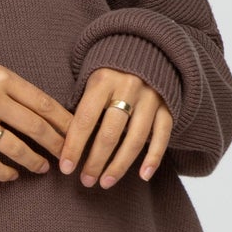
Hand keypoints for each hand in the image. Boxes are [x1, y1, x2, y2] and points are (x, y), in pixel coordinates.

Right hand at [0, 57, 73, 181]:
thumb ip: (11, 86)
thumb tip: (43, 108)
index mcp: (1, 78)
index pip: (43, 102)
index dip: (64, 121)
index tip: (77, 133)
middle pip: (35, 127)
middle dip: (56, 144)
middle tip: (67, 156)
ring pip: (15, 148)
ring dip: (34, 161)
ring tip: (43, 168)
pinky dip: (4, 173)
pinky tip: (13, 176)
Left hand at [58, 67, 172, 187]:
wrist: (148, 49)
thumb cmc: (111, 72)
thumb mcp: (92, 78)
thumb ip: (82, 105)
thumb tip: (63, 142)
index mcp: (103, 80)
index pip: (85, 119)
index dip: (74, 146)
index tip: (66, 168)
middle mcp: (129, 88)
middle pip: (110, 133)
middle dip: (95, 161)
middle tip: (85, 181)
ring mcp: (151, 98)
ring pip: (135, 139)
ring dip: (119, 165)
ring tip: (106, 182)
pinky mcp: (167, 106)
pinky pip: (162, 136)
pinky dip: (153, 158)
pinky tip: (143, 176)